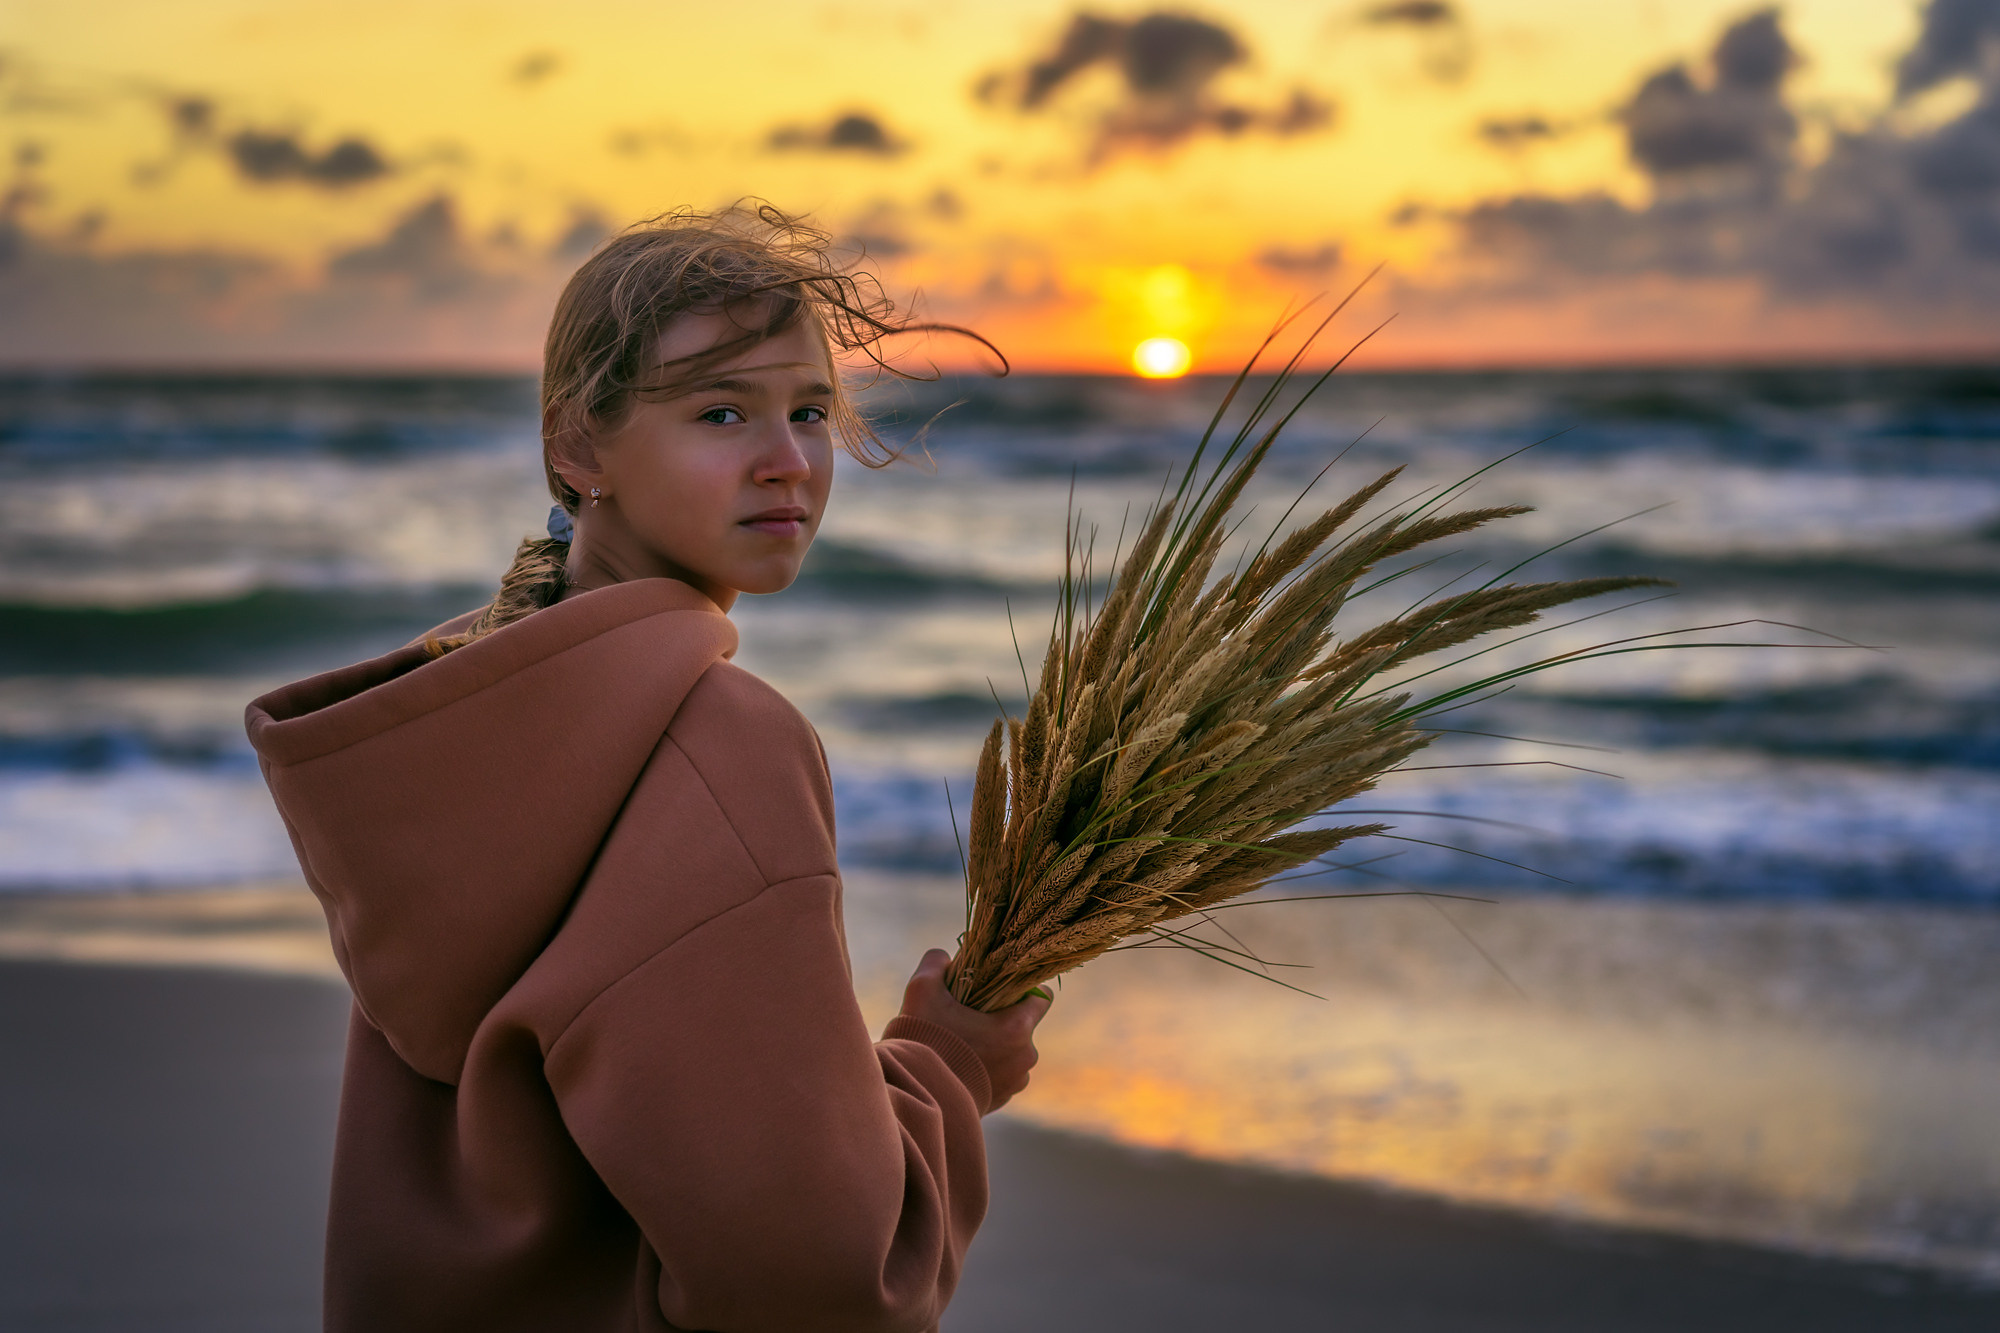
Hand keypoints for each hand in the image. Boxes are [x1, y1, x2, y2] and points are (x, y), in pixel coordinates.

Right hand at [898, 949, 1051, 1111]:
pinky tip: (957, 1065)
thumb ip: (936, 963)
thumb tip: (944, 957)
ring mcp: (1013, 1084)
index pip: (1042, 998)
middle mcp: (1024, 1058)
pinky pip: (999, 1076)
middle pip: (1021, 1026)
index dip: (1022, 988)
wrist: (913, 1099)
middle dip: (998, 1019)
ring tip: (959, 1044)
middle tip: (967, 1017)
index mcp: (1017, 1029)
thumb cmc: (923, 1042)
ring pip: (1010, 1053)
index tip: (998, 988)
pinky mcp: (999, 1102)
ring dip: (992, 1046)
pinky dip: (984, 1069)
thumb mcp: (922, 990)